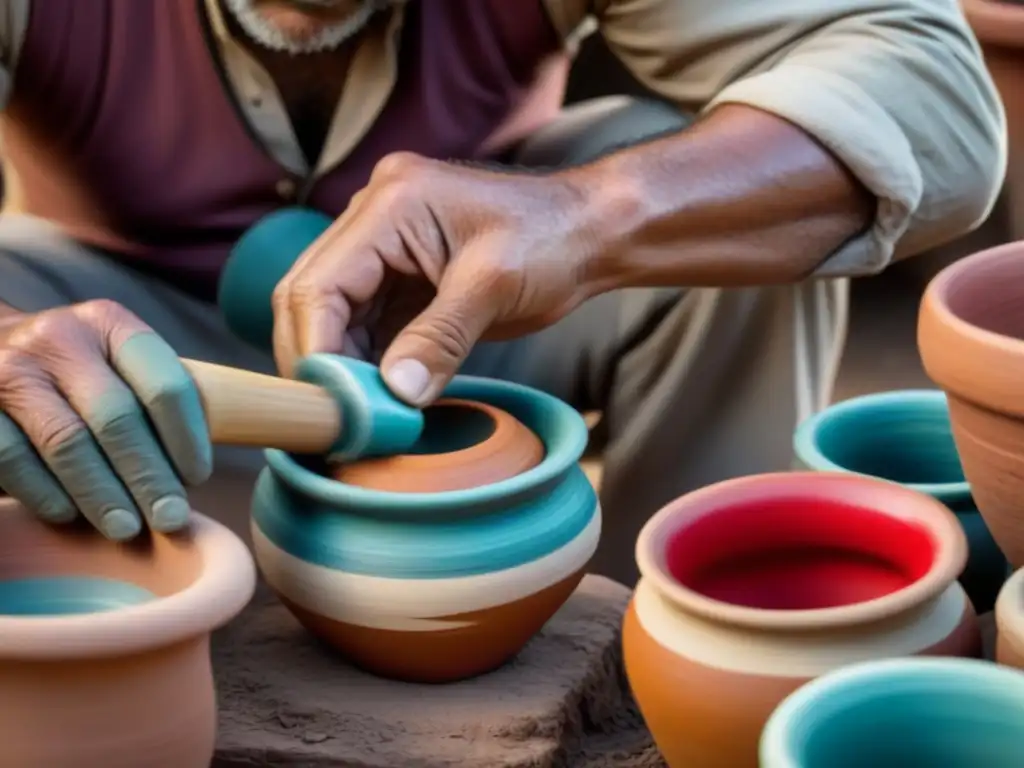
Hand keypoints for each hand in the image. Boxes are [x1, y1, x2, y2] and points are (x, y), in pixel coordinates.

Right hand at [0, 300, 210, 539]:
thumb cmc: (76, 373)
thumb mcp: (118, 365)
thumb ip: (160, 400)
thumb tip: (211, 466)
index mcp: (112, 325)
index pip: (165, 385)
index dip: (187, 438)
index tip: (197, 479)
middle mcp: (60, 338)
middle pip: (119, 420)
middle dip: (150, 477)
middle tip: (171, 519)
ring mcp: (9, 368)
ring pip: (67, 444)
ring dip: (103, 495)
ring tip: (128, 529)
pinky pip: (13, 460)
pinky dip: (47, 494)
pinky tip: (69, 515)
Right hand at [272, 153, 600, 404]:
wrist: (591, 231)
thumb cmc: (554, 239)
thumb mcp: (494, 288)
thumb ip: (440, 339)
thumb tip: (394, 394)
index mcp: (391, 204)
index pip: (320, 283)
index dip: (315, 347)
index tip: (330, 405)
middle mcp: (375, 217)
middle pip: (312, 296)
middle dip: (319, 359)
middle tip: (336, 418)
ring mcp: (385, 244)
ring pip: (333, 314)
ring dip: (341, 365)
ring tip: (359, 414)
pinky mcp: (401, 274)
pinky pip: (364, 322)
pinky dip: (365, 361)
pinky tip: (377, 396)